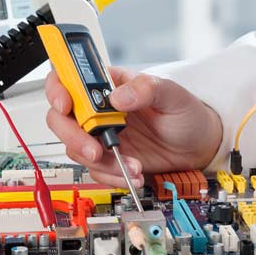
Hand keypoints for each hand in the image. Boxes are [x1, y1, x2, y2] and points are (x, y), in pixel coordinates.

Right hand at [45, 67, 222, 187]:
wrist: (198, 145)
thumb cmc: (185, 113)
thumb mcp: (172, 94)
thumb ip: (146, 89)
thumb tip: (118, 96)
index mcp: (108, 85)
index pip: (67, 78)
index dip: (57, 89)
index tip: (66, 106)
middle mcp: (98, 110)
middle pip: (60, 118)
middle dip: (72, 136)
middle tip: (95, 149)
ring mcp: (100, 135)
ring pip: (75, 148)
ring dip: (100, 162)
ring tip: (131, 165)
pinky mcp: (108, 158)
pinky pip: (94, 170)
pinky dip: (112, 176)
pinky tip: (134, 173)